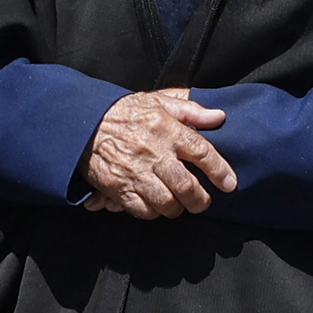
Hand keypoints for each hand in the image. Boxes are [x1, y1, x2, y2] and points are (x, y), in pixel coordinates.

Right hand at [79, 88, 233, 218]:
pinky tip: (155, 205)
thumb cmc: (123, 111)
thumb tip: (219, 116)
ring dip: (177, 208)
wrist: (82, 122)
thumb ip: (190, 110)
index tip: (230, 184)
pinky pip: (142, 210)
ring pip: (167, 203)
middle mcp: (153, 152)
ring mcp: (135, 172)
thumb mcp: (157, 100)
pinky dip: (153, 212)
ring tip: (179, 204)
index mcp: (166, 128)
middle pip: (187, 186)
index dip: (220, 171)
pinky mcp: (118, 186)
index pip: (202, 152)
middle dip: (200, 200)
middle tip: (202, 202)